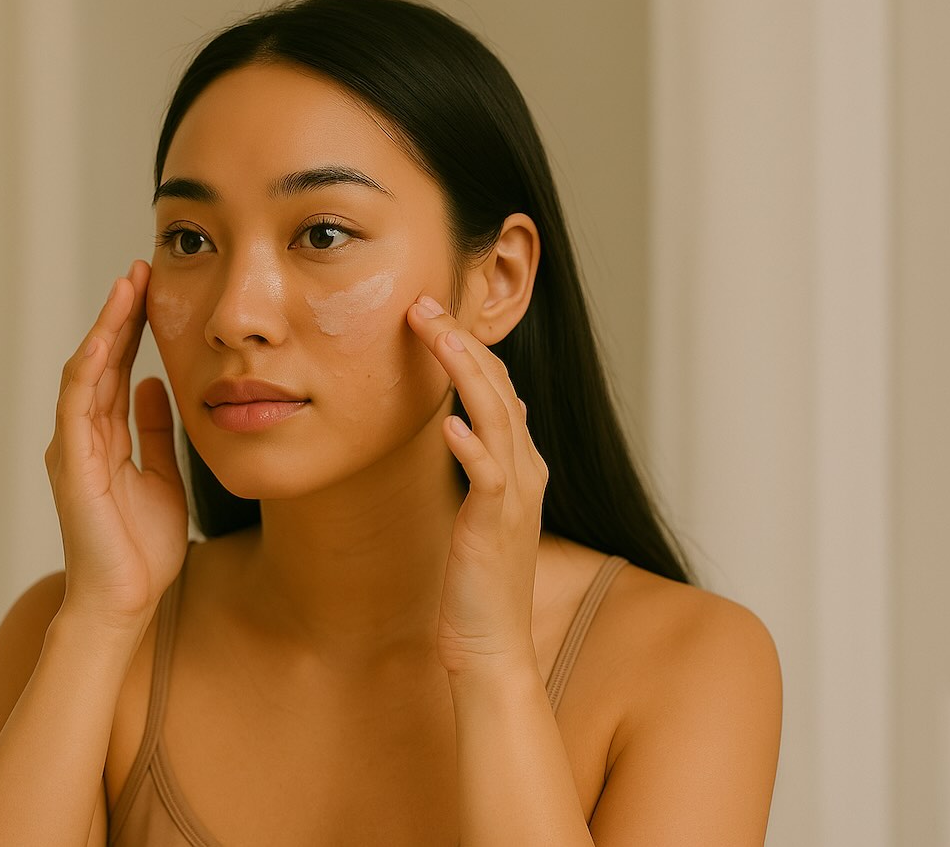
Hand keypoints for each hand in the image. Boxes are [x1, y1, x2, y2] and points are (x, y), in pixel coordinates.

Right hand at [44, 260, 188, 631]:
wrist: (124, 603)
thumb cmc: (141, 549)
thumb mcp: (160, 477)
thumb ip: (154, 433)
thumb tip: (155, 388)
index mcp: (104, 438)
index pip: (117, 369)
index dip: (133, 328)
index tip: (154, 289)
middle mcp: (83, 437)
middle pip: (99, 361)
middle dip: (119, 314)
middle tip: (141, 270)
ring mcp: (73, 450)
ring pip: (85, 374)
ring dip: (106, 328)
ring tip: (126, 288)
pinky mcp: (72, 468)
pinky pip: (76, 409)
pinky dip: (89, 372)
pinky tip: (107, 340)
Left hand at [406, 295, 548, 676]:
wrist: (490, 646)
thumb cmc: (477, 581)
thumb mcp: (481, 510)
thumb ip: (482, 462)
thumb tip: (474, 417)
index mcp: (521, 463)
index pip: (498, 387)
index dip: (466, 346)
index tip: (428, 312)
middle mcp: (526, 471)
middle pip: (499, 387)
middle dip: (461, 341)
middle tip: (423, 303)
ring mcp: (515, 496)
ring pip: (497, 416)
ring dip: (465, 371)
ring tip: (434, 334)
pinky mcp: (496, 525)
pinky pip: (488, 475)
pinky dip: (472, 444)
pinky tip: (449, 421)